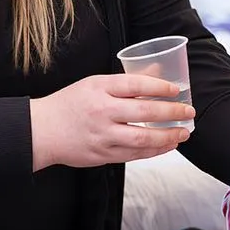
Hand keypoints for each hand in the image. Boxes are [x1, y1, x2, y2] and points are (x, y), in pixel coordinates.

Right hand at [30, 74, 193, 169]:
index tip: (176, 90)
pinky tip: (167, 145)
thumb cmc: (69, 104)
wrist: (41, 131)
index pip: (135, 84)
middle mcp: (101, 112)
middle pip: (144, 111)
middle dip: (172, 112)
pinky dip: (154, 150)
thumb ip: (124, 83)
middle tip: (188, 112)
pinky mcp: (102, 155)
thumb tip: (158, 74)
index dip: (159, 86)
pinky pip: (134, 154)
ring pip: (142, 138)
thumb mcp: (93, 84)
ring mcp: (102, 136)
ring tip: (184, 133)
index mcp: (98, 89)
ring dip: (168, 136)